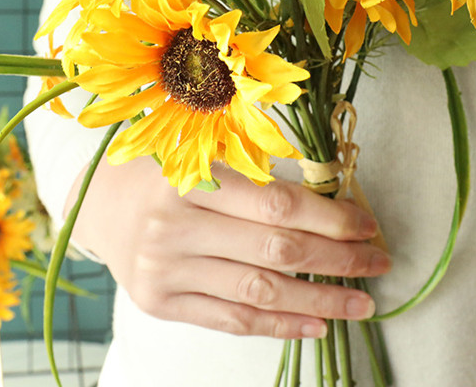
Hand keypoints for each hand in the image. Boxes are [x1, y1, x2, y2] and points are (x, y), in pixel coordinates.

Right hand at [67, 155, 390, 338]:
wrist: (97, 201)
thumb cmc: (161, 166)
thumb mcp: (203, 151)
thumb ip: (258, 173)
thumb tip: (332, 200)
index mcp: (187, 177)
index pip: (275, 205)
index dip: (329, 218)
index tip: (367, 225)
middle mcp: (172, 227)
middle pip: (274, 251)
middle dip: (336, 260)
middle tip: (377, 263)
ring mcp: (164, 270)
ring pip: (259, 292)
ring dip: (319, 301)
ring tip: (361, 302)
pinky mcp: (160, 303)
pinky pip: (231, 319)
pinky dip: (278, 325)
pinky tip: (316, 323)